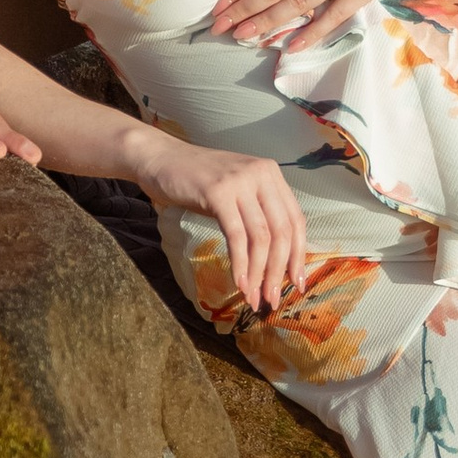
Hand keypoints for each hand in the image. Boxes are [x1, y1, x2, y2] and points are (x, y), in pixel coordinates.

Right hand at [129, 131, 308, 312]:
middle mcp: (261, 174)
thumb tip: (274, 260)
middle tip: (273, 298)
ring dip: (259, 273)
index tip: (296, 283)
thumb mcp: (235, 192)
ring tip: (253, 297)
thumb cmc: (195, 181)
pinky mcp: (217, 192)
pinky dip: (240, 263)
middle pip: (282, 232)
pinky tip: (238, 282)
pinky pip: (236, 235)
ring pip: (261, 237)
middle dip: (279, 271)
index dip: (299, 255)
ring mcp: (240, 181)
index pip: (296, 220)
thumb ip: (256, 214)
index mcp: (271, 174)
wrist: (159, 158)